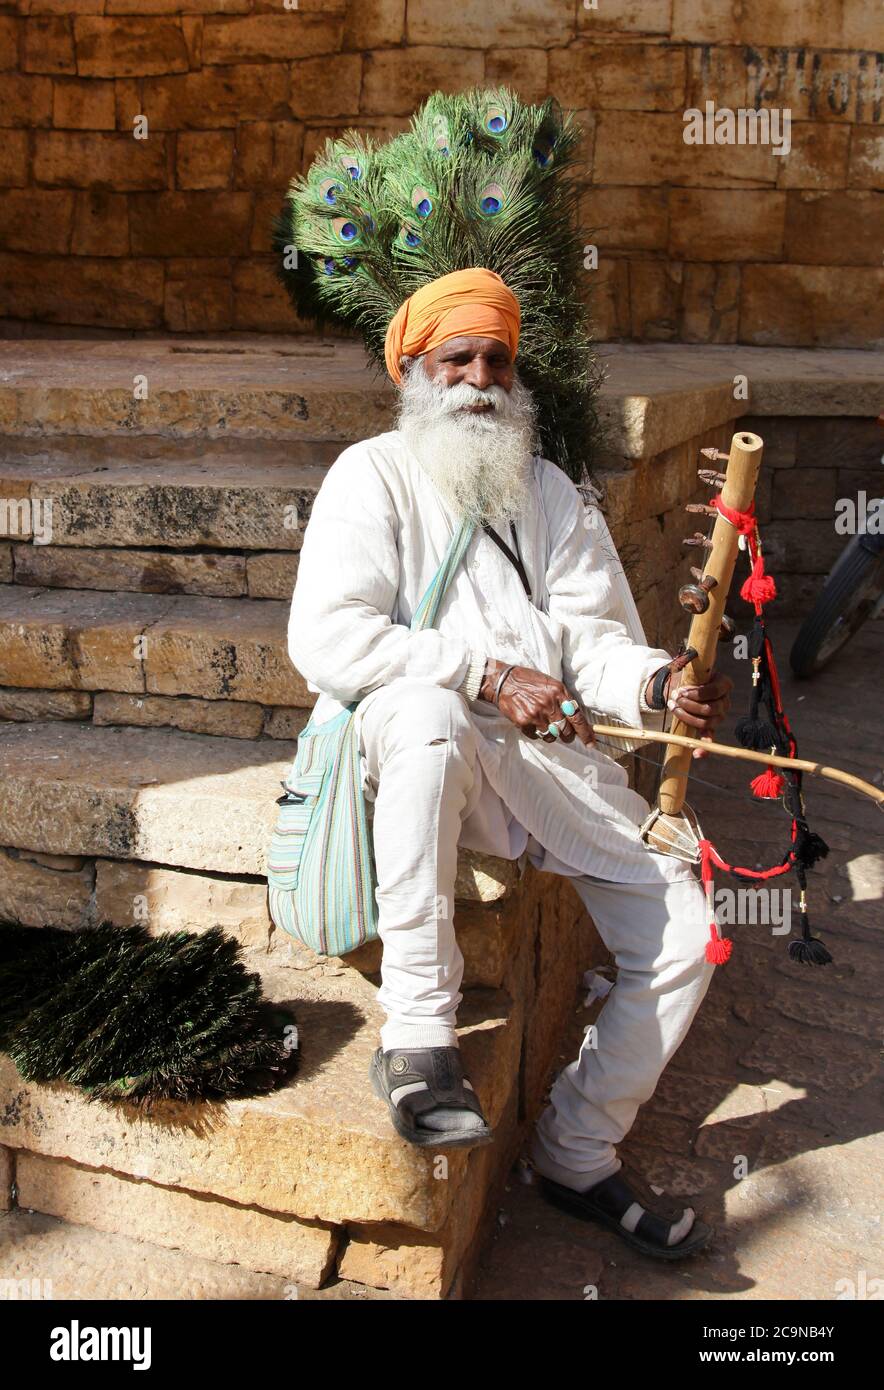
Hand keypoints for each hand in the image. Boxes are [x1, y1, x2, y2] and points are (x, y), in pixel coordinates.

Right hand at [479, 659, 594, 746]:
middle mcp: (549, 704)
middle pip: (566, 731)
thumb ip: (564, 700)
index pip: (577, 717)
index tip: (590, 743)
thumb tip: (577, 719)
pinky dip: (537, 734)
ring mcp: (536, 714)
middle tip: (564, 733)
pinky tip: (532, 722)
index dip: (586, 733)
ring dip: (552, 735)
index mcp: (559, 692)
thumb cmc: (530, 681)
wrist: (505, 681)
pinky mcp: (524, 722)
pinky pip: (537, 737)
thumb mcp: (551, 684)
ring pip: (552, 736)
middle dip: (568, 736)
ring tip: (545, 725)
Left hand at [666, 654, 732, 758]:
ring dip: (686, 716)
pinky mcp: (711, 726)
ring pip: (706, 722)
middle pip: (709, 709)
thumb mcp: (692, 669)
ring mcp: (720, 715)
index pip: (714, 691)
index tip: (681, 691)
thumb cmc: (690, 676)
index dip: (696, 693)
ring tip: (673, 707)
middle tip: (674, 698)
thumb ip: (690, 665)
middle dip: (688, 705)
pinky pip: (710, 738)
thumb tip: (683, 660)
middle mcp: (725, 701)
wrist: (686, 685)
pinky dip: (704, 748)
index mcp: (724, 684)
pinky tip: (697, 754)